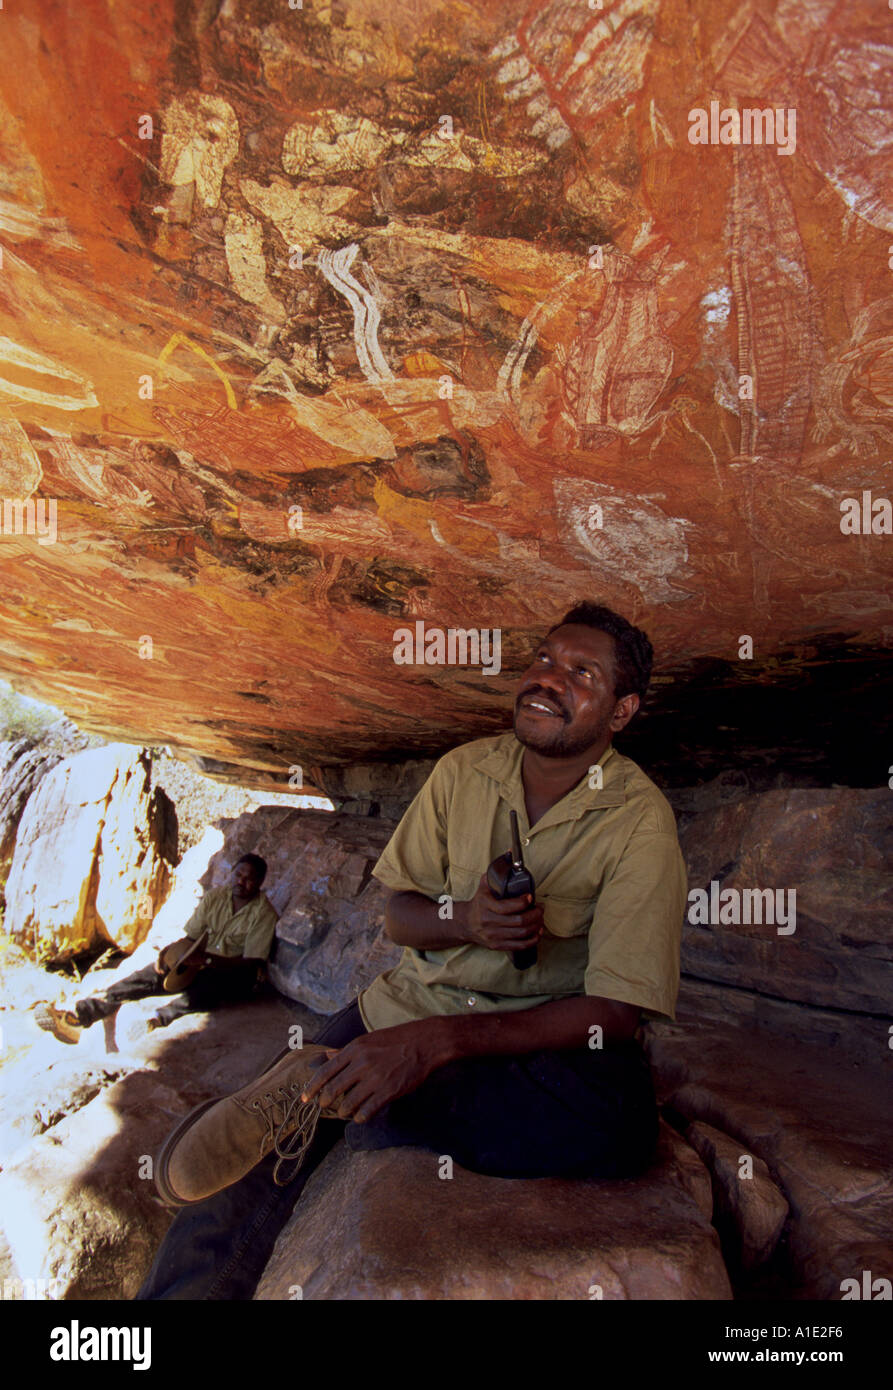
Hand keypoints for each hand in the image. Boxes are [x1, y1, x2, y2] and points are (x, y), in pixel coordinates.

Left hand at [300, 1022, 444, 1123]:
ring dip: (343, 1111)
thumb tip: (326, 1056)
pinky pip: (367, 1110)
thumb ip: (346, 1050)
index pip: (326, 1071)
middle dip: (325, 1102)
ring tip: (344, 1112)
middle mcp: (361, 1063)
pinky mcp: (389, 1091)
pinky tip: (360, 1116)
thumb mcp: (368, 1039)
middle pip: (333, 1089)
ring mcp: (375, 1078)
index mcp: (355, 1049)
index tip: (305, 1098)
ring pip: (348, 1103)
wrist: (425, 1042)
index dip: (313, 1087)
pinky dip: (360, 1117)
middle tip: (323, 1106)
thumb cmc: (396, 1039)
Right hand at [458, 873, 544, 953]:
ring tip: (541, 918)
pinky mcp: (497, 945)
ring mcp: (493, 935)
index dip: (522, 903)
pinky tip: (537, 932)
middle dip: (535, 914)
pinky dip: (532, 940)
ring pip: (521, 933)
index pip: (507, 907)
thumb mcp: (484, 886)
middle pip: (518, 921)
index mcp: (485, 906)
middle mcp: (489, 922)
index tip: (530, 897)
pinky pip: (519, 946)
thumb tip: (510, 854)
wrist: (465, 923)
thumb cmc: (479, 903)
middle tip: (541, 908)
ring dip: (536, 926)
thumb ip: (495, 872)